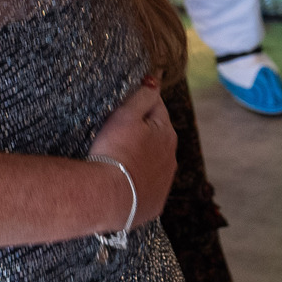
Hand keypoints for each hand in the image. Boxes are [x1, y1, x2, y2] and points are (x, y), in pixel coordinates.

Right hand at [89, 77, 175, 228]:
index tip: (122, 108)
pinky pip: (147, 185)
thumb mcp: (125, 116)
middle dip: (141, 132)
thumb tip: (156, 80)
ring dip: (141, 157)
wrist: (109, 196)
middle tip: (115, 134)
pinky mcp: (155, 201)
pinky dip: (137, 181)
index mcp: (167, 133)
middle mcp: (172, 157)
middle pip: (157, 136)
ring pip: (153, 161)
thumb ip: (142, 96)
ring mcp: (165, 181)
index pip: (157, 107)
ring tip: (117, 159)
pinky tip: (122, 181)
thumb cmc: (115, 152)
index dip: (139, 105)